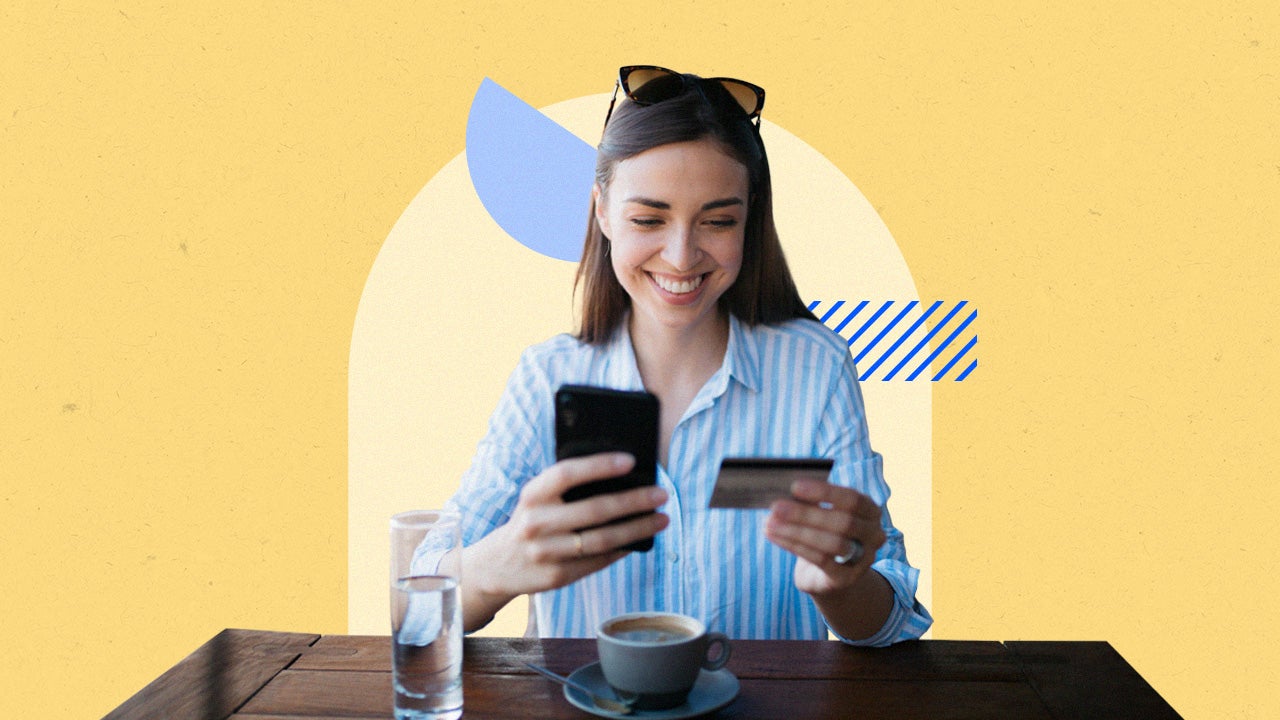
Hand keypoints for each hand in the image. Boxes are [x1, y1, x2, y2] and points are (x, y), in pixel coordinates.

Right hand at [469, 452, 668, 601]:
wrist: (497, 564)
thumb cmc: (532, 520)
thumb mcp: (538, 499)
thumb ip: (567, 488)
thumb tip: (622, 478)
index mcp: (532, 495)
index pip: (566, 473)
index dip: (598, 465)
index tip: (631, 460)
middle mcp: (535, 522)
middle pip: (594, 510)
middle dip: (634, 501)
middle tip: (661, 494)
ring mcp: (545, 552)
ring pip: (602, 540)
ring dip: (637, 529)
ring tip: (661, 519)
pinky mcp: (556, 576)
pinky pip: (598, 561)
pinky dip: (623, 549)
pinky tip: (641, 540)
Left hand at [764, 479, 885, 596]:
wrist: (835, 578)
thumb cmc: (826, 535)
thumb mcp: (823, 516)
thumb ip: (813, 503)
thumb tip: (786, 492)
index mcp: (870, 512)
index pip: (853, 499)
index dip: (825, 492)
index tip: (795, 487)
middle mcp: (873, 535)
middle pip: (843, 522)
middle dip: (806, 514)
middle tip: (776, 506)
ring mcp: (862, 560)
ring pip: (832, 543)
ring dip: (797, 531)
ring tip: (770, 522)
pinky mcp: (845, 578)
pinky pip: (820, 560)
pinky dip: (794, 545)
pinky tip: (774, 535)